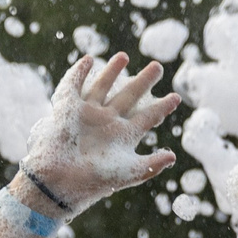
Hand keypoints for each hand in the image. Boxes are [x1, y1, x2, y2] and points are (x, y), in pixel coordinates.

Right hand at [20, 53, 177, 209]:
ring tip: (124, 56)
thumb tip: (173, 156)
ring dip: (112, 71)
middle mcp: (107, 122)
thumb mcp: (129, 172)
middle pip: (129, 96)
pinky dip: (78, 73)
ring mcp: (88, 114)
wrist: (61, 181)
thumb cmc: (95, 179)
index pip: (147, 117)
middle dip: (143, 81)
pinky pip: (74, 86)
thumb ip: (151, 165)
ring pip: (103, 87)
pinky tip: (87, 59)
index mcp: (123, 136)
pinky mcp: (69, 109)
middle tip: (157, 66)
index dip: (162, 107)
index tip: (177, 97)